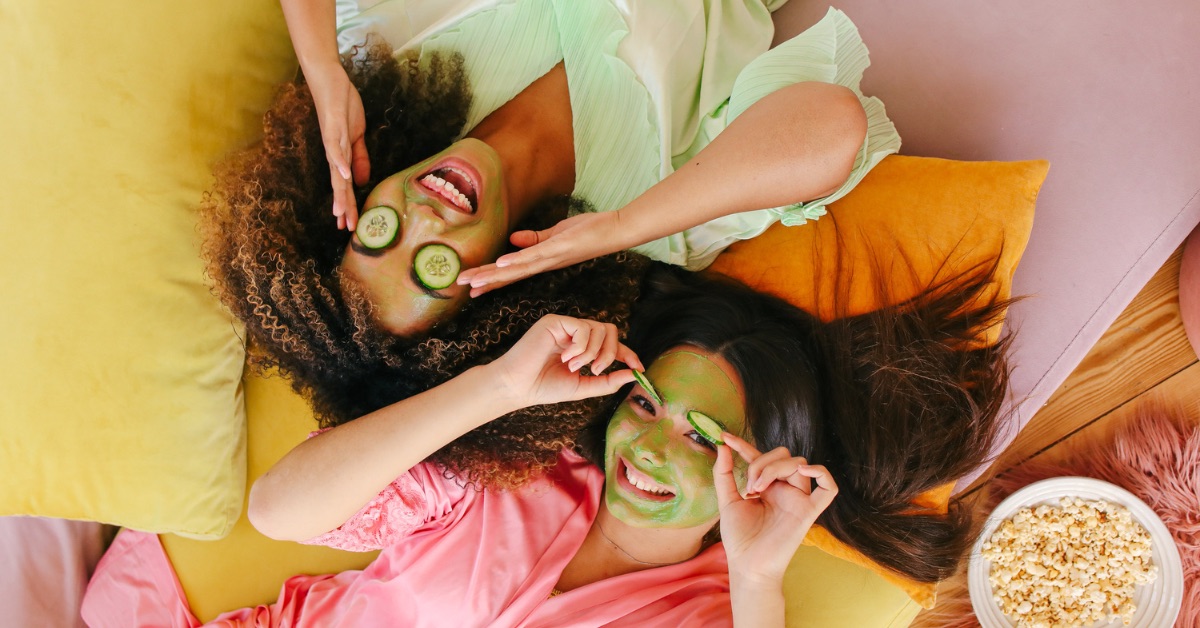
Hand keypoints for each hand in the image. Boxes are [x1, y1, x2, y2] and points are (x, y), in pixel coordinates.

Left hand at [307, 63, 370, 230]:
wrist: (328, 79)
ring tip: (340, 212)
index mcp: (340, 155)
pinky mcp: (333, 126)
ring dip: (339, 192)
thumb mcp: (356, 135)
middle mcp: (333, 152)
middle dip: (343, 206)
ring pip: (336, 171)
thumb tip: (360, 181)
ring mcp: (332, 140)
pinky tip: (345, 177)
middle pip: (339, 184)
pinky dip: (341, 163)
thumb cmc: (342, 105)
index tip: (350, 226)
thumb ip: (358, 157)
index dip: (348, 204)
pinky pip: (336, 147)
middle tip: (346, 228)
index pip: (345, 185)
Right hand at [456, 211, 627, 296]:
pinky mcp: (558, 248)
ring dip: (494, 276)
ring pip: (517, 270)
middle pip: (509, 276)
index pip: (512, 273)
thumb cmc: (589, 232)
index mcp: (542, 262)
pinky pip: (534, 256)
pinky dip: (517, 261)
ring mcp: (551, 258)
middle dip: (485, 281)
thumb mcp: (556, 235)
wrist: (616, 231)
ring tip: (474, 282)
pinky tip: (501, 265)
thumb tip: (511, 240)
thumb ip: (534, 239)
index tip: (471, 288)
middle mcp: (544, 265)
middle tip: (463, 290)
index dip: (491, 280)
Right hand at [490, 315, 643, 408]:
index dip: (627, 353)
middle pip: (610, 330)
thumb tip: (635, 375)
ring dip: (592, 353)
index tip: (638, 368)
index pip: (612, 343)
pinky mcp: (556, 321)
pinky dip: (580, 346)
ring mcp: (566, 326)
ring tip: (574, 366)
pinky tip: (565, 358)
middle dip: (609, 353)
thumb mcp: (584, 386)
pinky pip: (583, 327)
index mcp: (583, 347)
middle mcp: (576, 333)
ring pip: (599, 329)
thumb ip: (608, 381)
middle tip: (595, 371)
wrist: (518, 386)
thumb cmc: (545, 387)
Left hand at [714, 433, 837, 583]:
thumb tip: (721, 447)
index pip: (760, 456)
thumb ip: (724, 474)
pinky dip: (822, 473)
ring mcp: (798, 499)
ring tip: (757, 490)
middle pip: (783, 455)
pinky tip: (803, 471)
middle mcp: (784, 489)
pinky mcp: (808, 512)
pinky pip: (829, 488)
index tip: (725, 437)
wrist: (747, 565)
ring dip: (774, 468)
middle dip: (762, 463)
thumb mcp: (726, 501)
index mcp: (767, 486)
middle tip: (748, 487)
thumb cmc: (739, 538)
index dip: (744, 445)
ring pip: (799, 463)